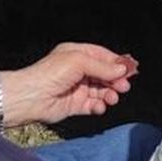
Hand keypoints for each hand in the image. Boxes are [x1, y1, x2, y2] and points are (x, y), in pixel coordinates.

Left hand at [0, 43, 138, 125]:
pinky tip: (100, 106)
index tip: (130, 69)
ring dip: (109, 94)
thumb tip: (121, 69)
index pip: (102, 56)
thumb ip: (102, 67)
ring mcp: (76, 88)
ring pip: (100, 91)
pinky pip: (92, 105)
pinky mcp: (74, 105)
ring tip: (113, 98)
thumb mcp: (79, 62)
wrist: (32, 97)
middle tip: (124, 87)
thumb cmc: (49, 74)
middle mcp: (77, 70)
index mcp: (76, 54)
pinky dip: (99, 106)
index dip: (116, 63)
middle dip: (115, 80)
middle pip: (103, 74)